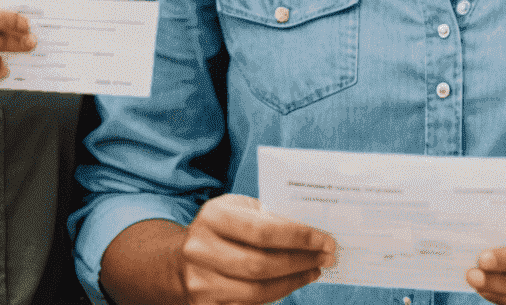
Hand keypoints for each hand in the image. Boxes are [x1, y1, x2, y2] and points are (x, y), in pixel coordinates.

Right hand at [178, 195, 335, 302]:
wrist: (178, 258)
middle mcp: (201, 250)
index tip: (325, 240)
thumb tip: (311, 231)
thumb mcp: (238, 208)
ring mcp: (200, 283)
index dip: (298, 237)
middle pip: (260, 265)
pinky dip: (275, 296)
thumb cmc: (221, 227)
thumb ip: (268, 215)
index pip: (263, 230)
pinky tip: (291, 284)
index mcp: (213, 217)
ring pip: (256, 292)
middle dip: (300, 262)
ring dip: (292, 282)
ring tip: (313, 270)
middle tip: (326, 257)